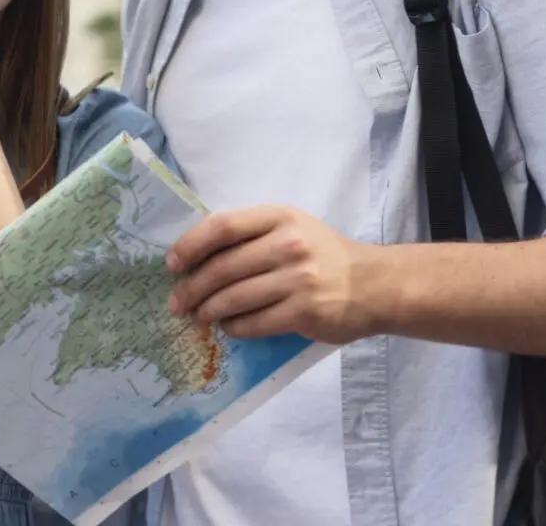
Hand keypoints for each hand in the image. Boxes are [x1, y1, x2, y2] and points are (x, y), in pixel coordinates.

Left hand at [166, 205, 380, 344]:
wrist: (374, 284)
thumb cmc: (321, 253)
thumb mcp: (289, 227)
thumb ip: (249, 234)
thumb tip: (194, 256)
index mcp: (278, 217)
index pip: (222, 226)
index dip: (190, 245)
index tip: (171, 263)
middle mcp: (288, 244)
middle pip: (223, 267)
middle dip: (192, 287)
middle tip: (177, 302)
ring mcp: (299, 280)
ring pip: (234, 298)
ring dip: (208, 310)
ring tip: (198, 315)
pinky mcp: (305, 312)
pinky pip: (255, 322)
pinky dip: (234, 327)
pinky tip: (227, 327)